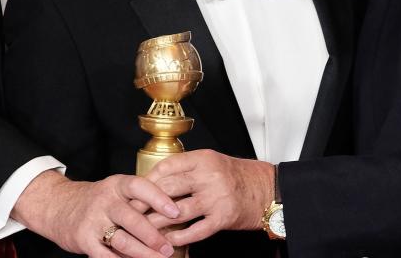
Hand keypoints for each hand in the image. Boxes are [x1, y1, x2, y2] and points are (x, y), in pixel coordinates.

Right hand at [12, 170, 178, 257]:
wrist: (57, 205)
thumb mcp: (115, 191)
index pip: (140, 187)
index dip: (158, 198)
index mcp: (117, 185)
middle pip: (132, 218)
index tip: (176, 211)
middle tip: (168, 248)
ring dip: (142, 253)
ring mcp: (93, 220)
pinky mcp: (84, 239)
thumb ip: (138, 201)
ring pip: (121, 240)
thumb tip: (173, 216)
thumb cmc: (98, 201)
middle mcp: (105, 200)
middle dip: (153, 236)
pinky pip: (105, 255)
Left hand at [144, 150, 273, 246]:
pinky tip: (169, 240)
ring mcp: (216, 198)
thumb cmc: (237, 176)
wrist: (267, 189)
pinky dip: (180, 237)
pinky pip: (196, 230)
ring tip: (145, 229)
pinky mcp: (223, 218)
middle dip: (147, 202)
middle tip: (133, 211)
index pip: (167, 167)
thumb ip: (188, 168)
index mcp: (204, 159)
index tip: (136, 190)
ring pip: (178, 212)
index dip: (148, 179)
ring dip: (158, 222)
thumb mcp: (212, 163)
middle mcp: (209, 177)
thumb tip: (156, 180)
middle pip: (168, 189)